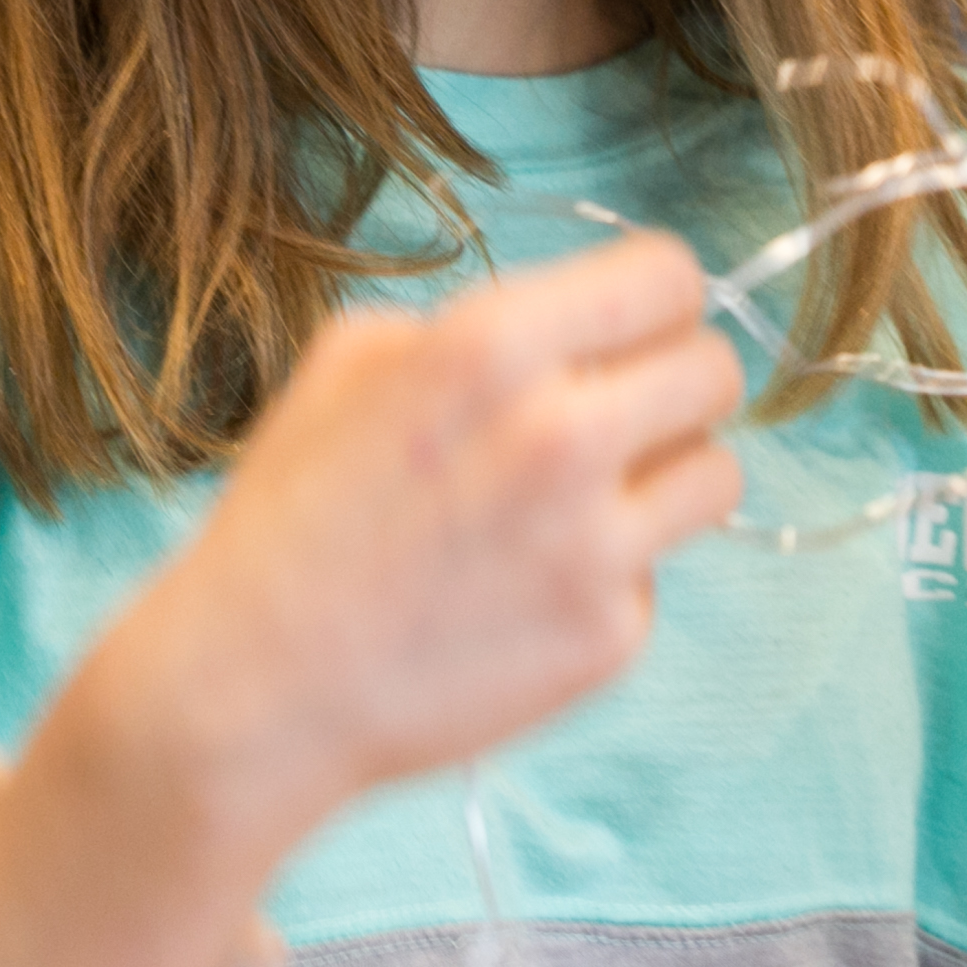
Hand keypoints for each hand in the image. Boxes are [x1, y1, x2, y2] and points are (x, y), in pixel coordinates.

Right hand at [0, 232, 742, 966]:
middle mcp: (562, 434)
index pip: (670, 276)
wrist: (249, 690)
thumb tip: (567, 326)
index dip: (655, 302)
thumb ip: (474, 325)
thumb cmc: (291, 519)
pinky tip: (527, 594)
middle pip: (716, 370)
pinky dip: (610, 580)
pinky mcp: (610, 637)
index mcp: (495, 346)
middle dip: (673, 387)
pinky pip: (657, 578)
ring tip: (585, 505)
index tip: (634, 332)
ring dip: (665, 481)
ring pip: (717, 475)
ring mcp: (595, 545)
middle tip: (623, 419)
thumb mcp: (349, 364)